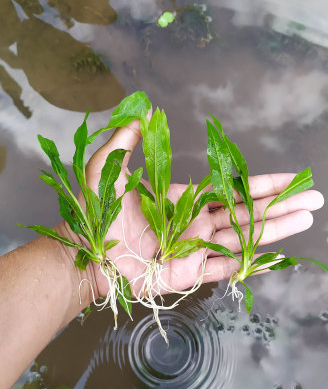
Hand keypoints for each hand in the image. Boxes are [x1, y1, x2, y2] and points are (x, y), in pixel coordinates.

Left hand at [58, 119, 323, 307]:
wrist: (83, 255)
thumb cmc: (93, 213)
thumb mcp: (108, 169)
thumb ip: (125, 142)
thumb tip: (142, 114)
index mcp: (185, 199)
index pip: (232, 189)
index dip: (262, 183)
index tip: (289, 178)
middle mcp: (196, 223)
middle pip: (248, 213)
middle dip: (281, 205)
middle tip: (314, 199)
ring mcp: (195, 249)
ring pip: (244, 239)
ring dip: (275, 230)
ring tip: (306, 219)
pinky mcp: (189, 273)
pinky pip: (224, 269)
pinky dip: (248, 263)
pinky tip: (273, 256)